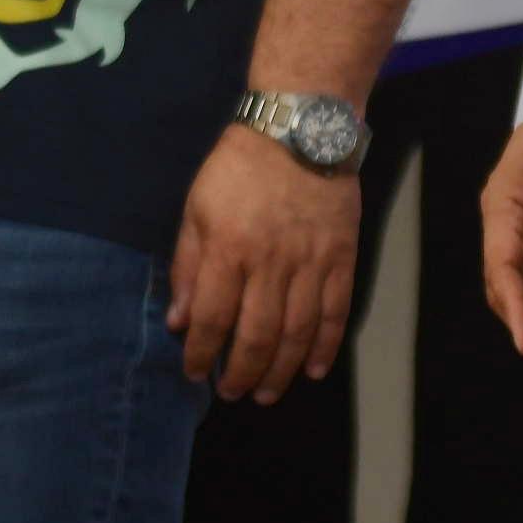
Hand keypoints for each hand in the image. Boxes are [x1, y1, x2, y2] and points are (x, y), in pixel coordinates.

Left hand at [167, 120, 359, 401]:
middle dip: (241, 372)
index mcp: (229, 249)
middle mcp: (271, 262)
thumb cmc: (239, 168)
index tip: (193, 372)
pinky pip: (336, 310)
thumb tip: (179, 320)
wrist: (300, 128)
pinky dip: (326, 345)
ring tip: (266, 392)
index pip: (213, 318)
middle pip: (257, 334)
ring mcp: (311, 261)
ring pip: (298, 331)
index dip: (201, 353)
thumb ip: (187, 266)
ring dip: (281, 370)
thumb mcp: (197, 208)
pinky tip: (314, 369)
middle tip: (231, 393)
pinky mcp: (342, 255)